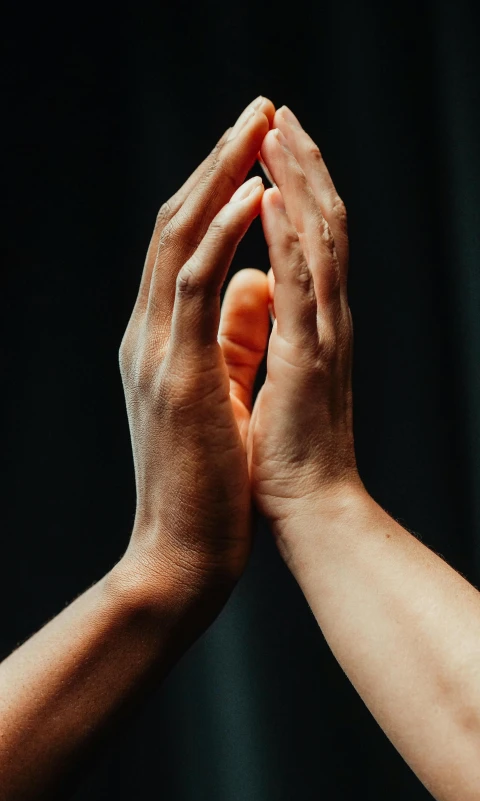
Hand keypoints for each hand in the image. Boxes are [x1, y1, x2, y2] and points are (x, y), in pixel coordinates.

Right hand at [116, 96, 273, 620]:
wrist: (180, 552)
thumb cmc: (209, 480)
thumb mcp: (217, 392)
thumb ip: (230, 334)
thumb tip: (257, 280)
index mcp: (159, 341)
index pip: (178, 244)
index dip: (213, 189)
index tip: (252, 145)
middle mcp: (147, 336)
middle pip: (173, 224)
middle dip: (216, 161)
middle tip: (255, 108)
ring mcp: (155, 353)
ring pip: (176, 240)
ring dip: (217, 178)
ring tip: (255, 127)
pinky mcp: (177, 376)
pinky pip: (194, 287)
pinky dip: (222, 235)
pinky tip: (251, 194)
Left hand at [220, 106, 363, 533]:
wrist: (313, 511)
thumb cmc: (288, 451)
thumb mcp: (274, 375)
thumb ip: (267, 325)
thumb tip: (250, 283)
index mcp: (315, 323)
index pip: (308, 239)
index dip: (293, 186)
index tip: (267, 144)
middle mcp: (328, 320)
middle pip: (319, 223)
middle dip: (297, 163)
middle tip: (274, 113)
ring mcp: (323, 337)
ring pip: (316, 241)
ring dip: (295, 180)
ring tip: (272, 130)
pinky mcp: (309, 361)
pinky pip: (298, 288)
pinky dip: (283, 237)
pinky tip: (265, 197)